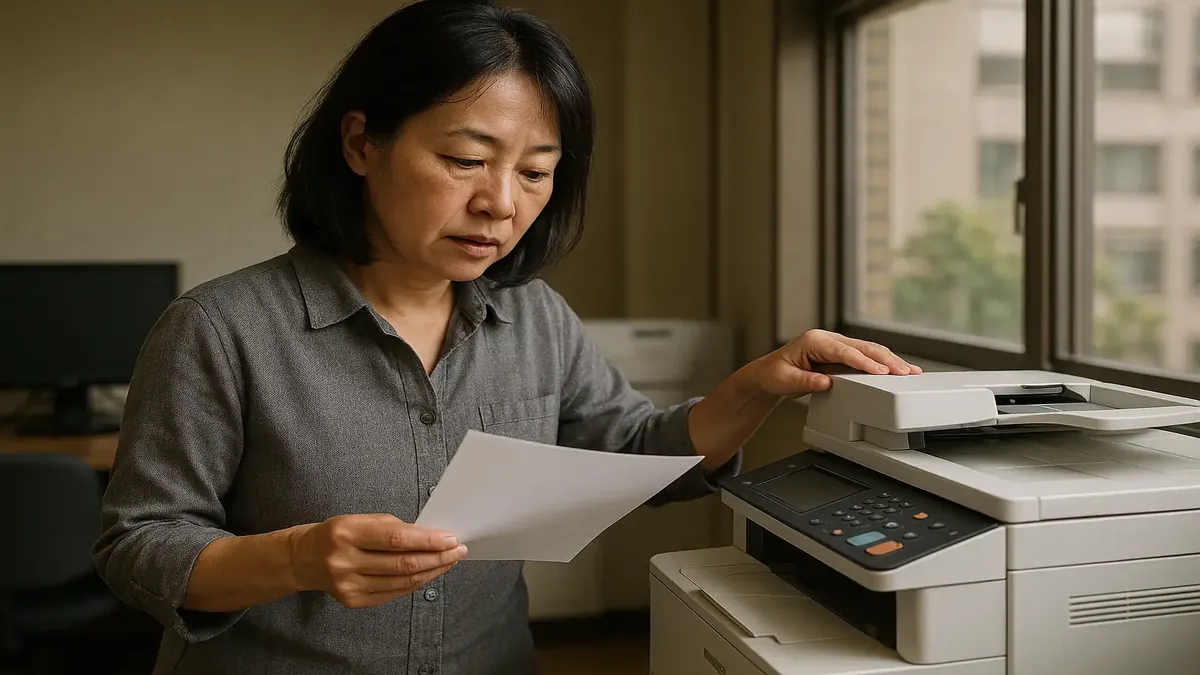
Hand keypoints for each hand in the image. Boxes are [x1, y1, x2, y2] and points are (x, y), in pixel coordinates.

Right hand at [288, 513, 467, 608]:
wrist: (304, 558)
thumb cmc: (337, 533)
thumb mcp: (359, 519)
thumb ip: (392, 527)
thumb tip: (430, 536)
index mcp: (346, 533)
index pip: (395, 539)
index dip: (427, 540)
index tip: (451, 538)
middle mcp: (345, 561)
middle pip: (402, 564)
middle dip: (436, 557)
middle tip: (458, 550)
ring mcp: (348, 585)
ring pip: (401, 582)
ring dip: (431, 572)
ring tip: (449, 562)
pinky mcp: (352, 601)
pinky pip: (393, 593)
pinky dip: (415, 583)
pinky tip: (429, 573)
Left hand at [751, 329, 920, 397]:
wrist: (769, 373)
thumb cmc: (774, 374)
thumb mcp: (785, 380)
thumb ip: (805, 382)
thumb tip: (826, 383)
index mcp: (814, 341)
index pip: (845, 351)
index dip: (865, 362)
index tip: (881, 372)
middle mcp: (828, 339)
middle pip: (863, 347)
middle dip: (887, 359)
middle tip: (906, 371)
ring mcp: (836, 344)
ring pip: (869, 349)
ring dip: (890, 360)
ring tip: (910, 371)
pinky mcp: (841, 353)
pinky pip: (866, 355)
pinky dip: (882, 362)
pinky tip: (898, 369)